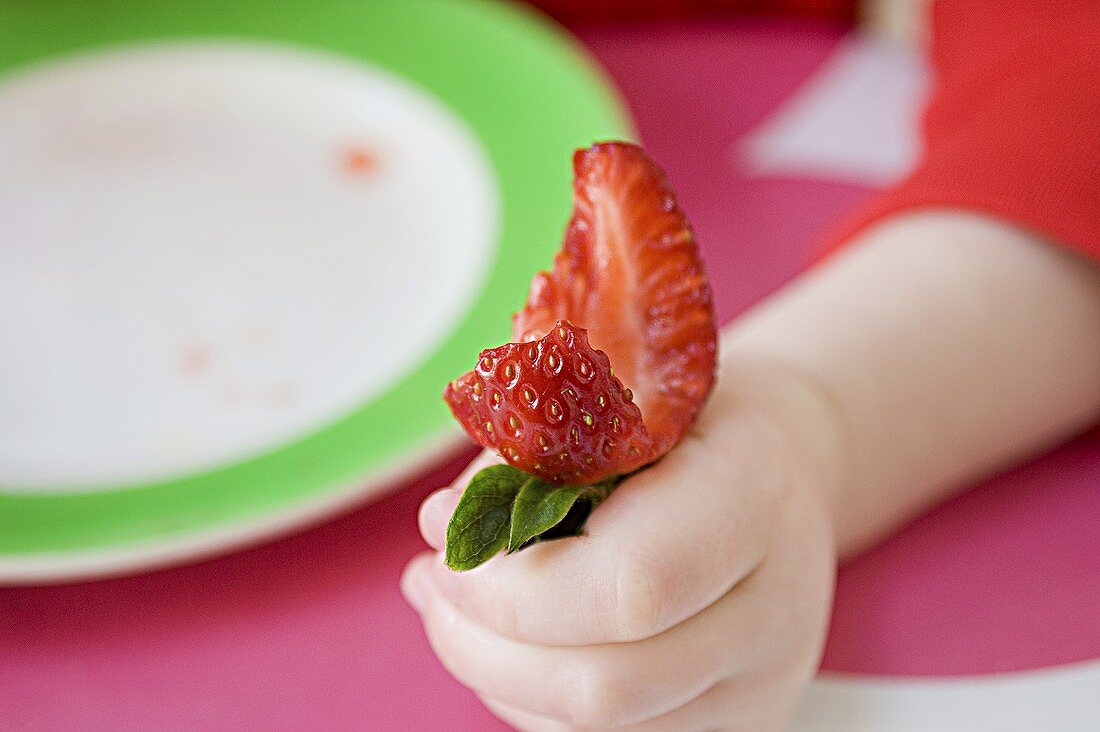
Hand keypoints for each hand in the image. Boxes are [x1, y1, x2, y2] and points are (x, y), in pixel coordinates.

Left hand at [402, 367, 839, 730]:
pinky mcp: (739, 722)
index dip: (512, 581)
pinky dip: (530, 696)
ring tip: (446, 605)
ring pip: (598, 730)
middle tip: (429, 581)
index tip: (442, 534)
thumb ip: (539, 455)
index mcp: (754, 496)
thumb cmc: (686, 426)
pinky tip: (501, 641)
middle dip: (482, 641)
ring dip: (492, 672)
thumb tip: (447, 526)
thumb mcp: (620, 397)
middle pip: (607, 683)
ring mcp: (764, 682)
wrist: (780, 472)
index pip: (631, 582)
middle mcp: (776, 608)